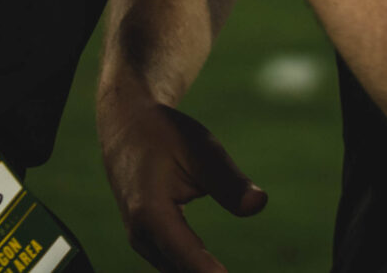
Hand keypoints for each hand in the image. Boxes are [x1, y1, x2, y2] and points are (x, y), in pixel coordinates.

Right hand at [99, 85, 265, 272]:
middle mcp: (140, 234)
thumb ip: (229, 181)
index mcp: (150, 211)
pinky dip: (195, 270)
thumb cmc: (167, 135)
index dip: (208, 272)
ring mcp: (141, 241)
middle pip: (181, 271)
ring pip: (176, 271)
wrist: (127, 128)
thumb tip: (258, 204)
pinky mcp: (147, 241)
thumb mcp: (202, 150)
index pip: (186, 254)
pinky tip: (216, 271)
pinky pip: (173, 265)